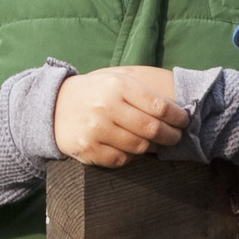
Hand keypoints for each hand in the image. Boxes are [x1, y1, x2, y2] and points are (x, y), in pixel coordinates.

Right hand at [54, 66, 184, 167]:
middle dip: (171, 136)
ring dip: (152, 147)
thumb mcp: (116, 79)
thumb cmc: (94, 92)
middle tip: (176, 137)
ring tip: (154, 142)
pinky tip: (129, 148)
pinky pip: (121, 159)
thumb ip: (143, 89)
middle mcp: (107, 106)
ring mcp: (96, 129)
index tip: (183, 121)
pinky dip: (130, 156)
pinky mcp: (89, 149)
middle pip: (152, 129)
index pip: (159, 106)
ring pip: (139, 147)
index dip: (177, 117)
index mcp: (118, 85)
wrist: (54, 106)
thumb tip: (178, 106)